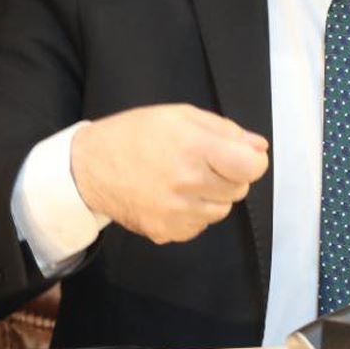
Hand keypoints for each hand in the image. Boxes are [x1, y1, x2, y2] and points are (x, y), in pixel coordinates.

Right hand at [70, 104, 268, 244]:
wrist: (90, 167)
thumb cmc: (137, 134)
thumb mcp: (181, 116)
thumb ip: (225, 130)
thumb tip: (259, 147)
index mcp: (194, 148)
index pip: (252, 167)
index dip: (252, 160)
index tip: (240, 156)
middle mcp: (188, 183)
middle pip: (239, 189)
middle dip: (229, 175)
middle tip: (202, 162)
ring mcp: (176, 212)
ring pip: (221, 210)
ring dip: (212, 196)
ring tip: (184, 178)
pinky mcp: (166, 232)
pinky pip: (199, 226)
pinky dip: (193, 213)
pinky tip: (172, 196)